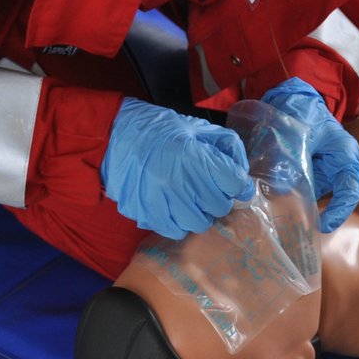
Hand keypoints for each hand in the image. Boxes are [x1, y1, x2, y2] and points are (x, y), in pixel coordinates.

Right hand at [101, 98, 254, 239]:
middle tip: (208, 187)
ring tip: (191, 198)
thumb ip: (226, 146)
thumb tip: (242, 170)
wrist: (115, 137)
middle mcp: (181, 182)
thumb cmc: (159, 130)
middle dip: (219, 198)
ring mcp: (162, 201)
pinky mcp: (147, 214)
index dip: (240, 184)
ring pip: (199, 223)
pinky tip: (176, 208)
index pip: (236, 184)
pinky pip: (176, 231)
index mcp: (196, 157)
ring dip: (200, 212)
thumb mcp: (197, 127)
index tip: (236, 184)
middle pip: (220, 207)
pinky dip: (180, 223)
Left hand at [260, 78, 358, 231]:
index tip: (324, 224)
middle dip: (313, 212)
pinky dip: (285, 195)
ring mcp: (319, 172)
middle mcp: (335, 168)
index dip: (340, 210)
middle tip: (295, 224)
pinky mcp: (304, 175)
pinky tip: (269, 195)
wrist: (288, 99)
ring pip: (310, 196)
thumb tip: (280, 187)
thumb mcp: (295, 130)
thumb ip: (288, 157)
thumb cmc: (301, 109)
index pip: (350, 189)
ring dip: (295, 202)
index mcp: (344, 155)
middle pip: (330, 197)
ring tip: (276, 206)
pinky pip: (297, 191)